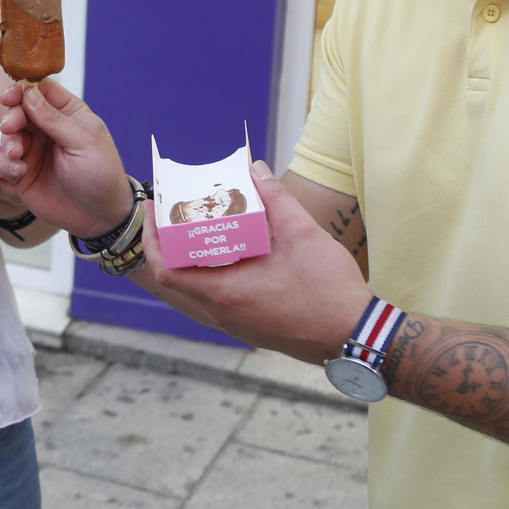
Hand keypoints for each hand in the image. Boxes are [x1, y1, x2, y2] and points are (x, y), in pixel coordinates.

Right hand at [0, 80, 130, 238]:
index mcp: (67, 113)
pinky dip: (7, 164)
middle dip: (11, 117)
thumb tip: (29, 93)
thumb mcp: (83, 142)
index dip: (23, 90)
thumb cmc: (101, 174)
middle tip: (10, 127)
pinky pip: (4, 162)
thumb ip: (55, 119)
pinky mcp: (22, 173)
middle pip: (19, 110)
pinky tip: (20, 173)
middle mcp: (47, 129)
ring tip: (18, 155)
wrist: (99, 217)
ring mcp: (34, 150)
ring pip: (8, 135)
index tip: (10, 96)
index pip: (41, 91)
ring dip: (8, 142)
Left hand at [140, 160, 372, 362]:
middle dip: (176, 242)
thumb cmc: (329, 291)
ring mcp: (237, 324)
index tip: (152, 210)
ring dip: (199, 258)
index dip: (153, 240)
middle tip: (180, 210)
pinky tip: (239, 251)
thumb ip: (276, 199)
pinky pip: (223, 297)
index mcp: (226, 293)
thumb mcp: (302, 234)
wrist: (356, 338)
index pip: (169, 270)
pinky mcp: (253, 327)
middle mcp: (224, 313)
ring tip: (208, 224)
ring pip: (204, 287)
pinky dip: (220, 272)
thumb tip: (256, 170)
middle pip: (183, 276)